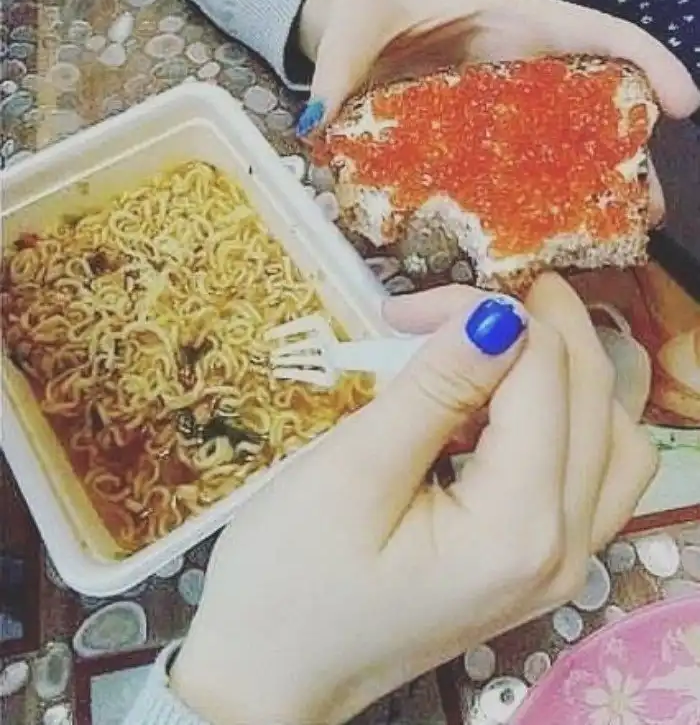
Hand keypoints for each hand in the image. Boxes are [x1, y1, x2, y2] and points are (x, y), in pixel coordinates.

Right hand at [170, 275, 656, 724]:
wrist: (270, 678)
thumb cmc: (291, 579)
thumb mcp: (353, 472)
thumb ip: (434, 389)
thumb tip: (495, 312)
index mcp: (520, 526)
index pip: (542, 374)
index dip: (481, 314)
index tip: (404, 307)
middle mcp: (566, 549)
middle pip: (595, 398)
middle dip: (534, 328)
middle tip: (456, 301)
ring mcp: (561, 564)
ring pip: (611, 436)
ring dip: (567, 373)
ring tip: (497, 341)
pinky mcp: (539, 565)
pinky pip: (590, 474)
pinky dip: (563, 419)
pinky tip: (500, 405)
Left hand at [295, 0, 699, 219]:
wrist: (348, 32)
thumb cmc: (362, 15)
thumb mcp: (353, 31)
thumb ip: (337, 72)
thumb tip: (319, 125)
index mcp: (510, 21)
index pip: (597, 32)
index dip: (647, 62)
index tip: (683, 104)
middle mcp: (525, 62)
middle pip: (598, 101)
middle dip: (629, 152)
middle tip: (648, 206)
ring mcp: (510, 103)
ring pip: (569, 140)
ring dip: (596, 186)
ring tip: (614, 234)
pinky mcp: (490, 133)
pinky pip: (529, 164)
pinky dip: (545, 196)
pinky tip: (547, 235)